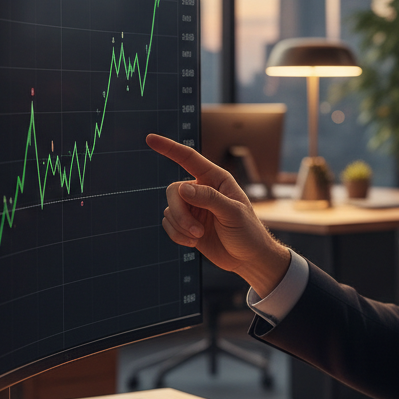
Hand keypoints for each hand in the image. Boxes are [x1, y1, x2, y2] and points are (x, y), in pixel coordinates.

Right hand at [147, 134, 289, 295]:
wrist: (248, 259)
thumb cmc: (248, 232)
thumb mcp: (233, 213)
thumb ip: (209, 199)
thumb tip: (182, 188)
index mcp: (216, 179)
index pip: (189, 159)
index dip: (169, 148)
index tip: (150, 138)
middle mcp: (202, 190)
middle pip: (173, 191)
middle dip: (179, 213)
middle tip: (196, 231)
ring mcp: (192, 208)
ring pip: (169, 210)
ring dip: (180, 227)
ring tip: (198, 237)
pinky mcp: (186, 224)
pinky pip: (168, 224)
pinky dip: (177, 235)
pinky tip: (193, 243)